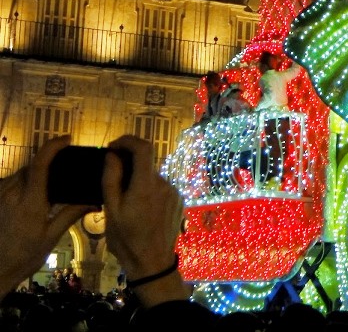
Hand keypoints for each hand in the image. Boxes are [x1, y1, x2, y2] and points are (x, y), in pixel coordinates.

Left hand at [0, 135, 92, 292]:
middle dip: (46, 165)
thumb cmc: (25, 257)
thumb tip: (94, 200)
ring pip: (19, 174)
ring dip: (33, 175)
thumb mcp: (51, 238)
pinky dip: (22, 183)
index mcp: (30, 202)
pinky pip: (9, 183)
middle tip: (63, 175)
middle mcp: (11, 194)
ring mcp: (0, 197)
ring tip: (46, 190)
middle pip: (30, 167)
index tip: (67, 139)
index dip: (53, 147)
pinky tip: (29, 198)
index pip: (40, 165)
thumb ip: (70, 214)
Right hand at [102, 135, 188, 306]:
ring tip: (125, 202)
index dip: (127, 141)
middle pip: (146, 164)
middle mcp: (165, 184)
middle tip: (111, 181)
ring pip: (152, 177)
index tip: (112, 148)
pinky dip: (148, 190)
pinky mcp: (178, 201)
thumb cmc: (127, 239)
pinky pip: (160, 188)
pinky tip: (140, 209)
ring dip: (138, 181)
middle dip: (128, 166)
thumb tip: (113, 155)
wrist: (153, 263)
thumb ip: (111, 179)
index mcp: (147, 185)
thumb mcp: (111, 210)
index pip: (143, 148)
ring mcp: (174, 192)